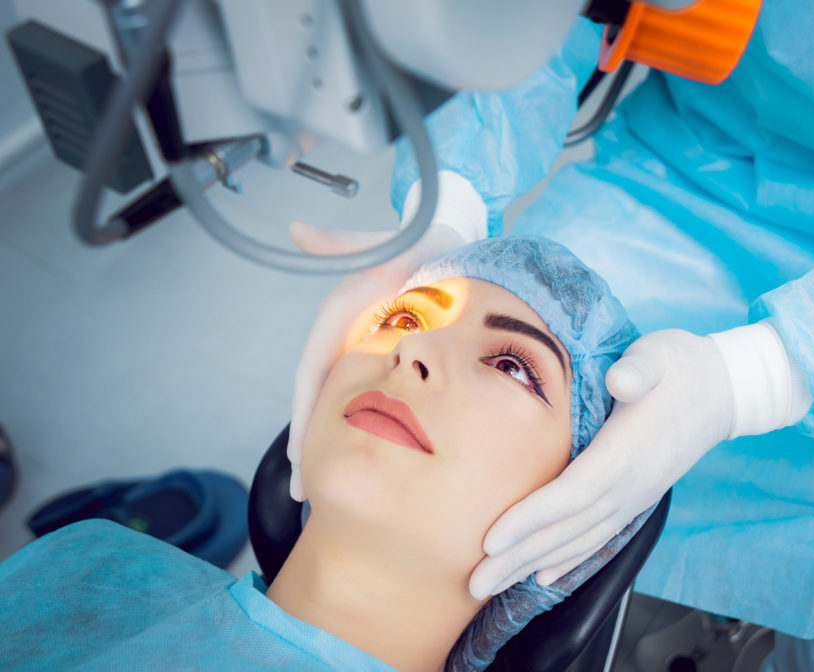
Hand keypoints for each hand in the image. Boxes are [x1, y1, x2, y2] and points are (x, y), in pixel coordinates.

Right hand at [286, 221, 465, 500]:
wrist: (451, 243)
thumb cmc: (422, 242)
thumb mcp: (388, 244)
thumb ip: (346, 244)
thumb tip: (298, 232)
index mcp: (342, 316)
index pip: (314, 374)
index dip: (307, 416)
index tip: (299, 459)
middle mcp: (347, 337)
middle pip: (321, 400)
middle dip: (311, 447)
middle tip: (305, 494)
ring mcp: (364, 350)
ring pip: (342, 406)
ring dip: (329, 446)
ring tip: (318, 491)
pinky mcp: (385, 358)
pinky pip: (369, 400)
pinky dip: (361, 431)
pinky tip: (366, 461)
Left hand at [468, 329, 735, 597]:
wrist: (724, 390)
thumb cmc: (681, 367)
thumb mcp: (660, 355)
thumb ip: (640, 368)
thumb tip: (623, 379)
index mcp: (628, 451)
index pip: (572, 493)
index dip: (531, 518)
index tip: (491, 539)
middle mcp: (631, 485)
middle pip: (567, 529)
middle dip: (518, 556)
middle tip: (475, 583)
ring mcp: (634, 497)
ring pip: (578, 540)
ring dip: (533, 564)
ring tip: (493, 585)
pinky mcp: (635, 498)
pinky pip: (597, 537)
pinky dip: (567, 559)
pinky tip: (543, 575)